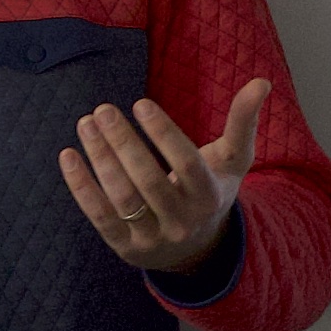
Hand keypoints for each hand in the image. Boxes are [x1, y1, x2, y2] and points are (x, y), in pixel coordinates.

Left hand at [65, 78, 266, 276]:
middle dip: (123, 143)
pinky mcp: (125, 248)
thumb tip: (261, 81)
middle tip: (103, 109)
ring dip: (100, 159)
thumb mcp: (233, 160)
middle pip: (149, 181)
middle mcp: (182, 221)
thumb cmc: (211, 188)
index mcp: (209, 196)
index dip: (163, 134)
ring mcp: (152, 238)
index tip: (141, 104)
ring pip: (122, 198)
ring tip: (86, 124)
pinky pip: (99, 216)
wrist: (196, 249)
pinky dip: (81, 187)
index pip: (186, 165)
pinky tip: (68, 156)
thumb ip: (243, 122)